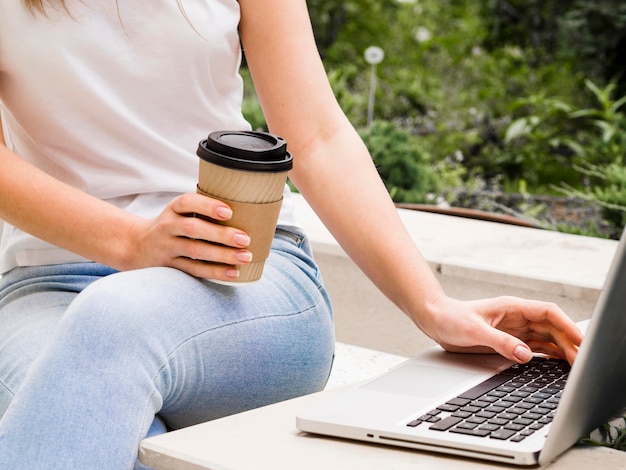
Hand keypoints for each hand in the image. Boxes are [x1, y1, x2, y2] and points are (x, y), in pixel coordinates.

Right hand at [123, 193, 252, 280]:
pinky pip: (194, 270)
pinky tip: (233, 272)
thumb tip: (248, 210)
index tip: (229, 211)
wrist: (137, 245)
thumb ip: (204, 210)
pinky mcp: (170, 266)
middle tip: (245, 239)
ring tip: (245, 257)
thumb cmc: (173, 224)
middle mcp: (167, 226)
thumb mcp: (180, 211)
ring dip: (222, 255)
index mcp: (173, 209)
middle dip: (221, 234)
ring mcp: (167, 247)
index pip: (187, 202)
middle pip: (193, 229)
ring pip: (195, 251)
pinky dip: (214, 272)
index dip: (207, 206)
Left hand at [419, 295, 582, 364]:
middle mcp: (518, 317)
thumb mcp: (475, 330)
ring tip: (575, 366)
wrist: (436, 321)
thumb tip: (525, 354)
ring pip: (546, 338)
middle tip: (581, 361)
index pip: (548, 313)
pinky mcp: (509, 340)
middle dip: (568, 342)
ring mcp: (515, 329)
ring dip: (561, 350)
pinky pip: (535, 347)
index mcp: (513, 307)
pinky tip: (557, 364)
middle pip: (552, 328)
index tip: (579, 340)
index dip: (567, 325)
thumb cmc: (452, 318)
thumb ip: (500, 342)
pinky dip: (548, 355)